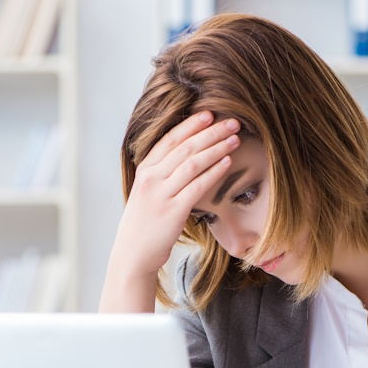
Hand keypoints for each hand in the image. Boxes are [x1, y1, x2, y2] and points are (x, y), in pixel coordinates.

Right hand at [112, 111, 240, 277]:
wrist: (133, 254)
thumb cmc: (144, 224)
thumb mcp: (147, 193)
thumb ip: (162, 174)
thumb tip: (186, 156)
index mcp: (145, 170)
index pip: (170, 139)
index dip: (191, 124)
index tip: (209, 113)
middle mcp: (151, 178)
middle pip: (185, 147)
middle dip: (211, 131)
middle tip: (232, 121)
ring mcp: (161, 194)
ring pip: (192, 163)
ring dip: (216, 148)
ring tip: (235, 138)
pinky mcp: (173, 211)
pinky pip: (197, 186)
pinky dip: (214, 172)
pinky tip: (227, 162)